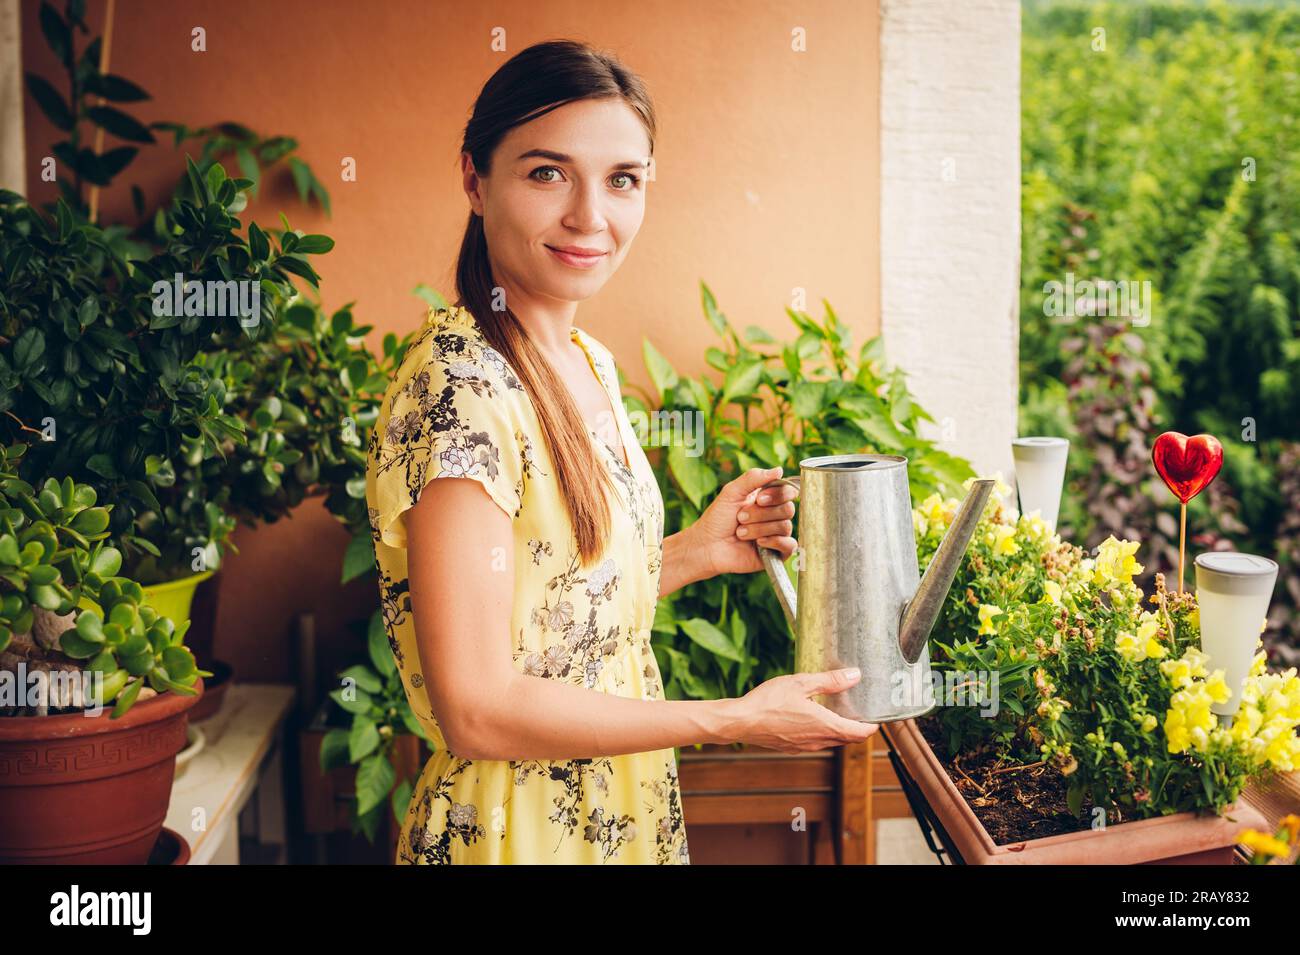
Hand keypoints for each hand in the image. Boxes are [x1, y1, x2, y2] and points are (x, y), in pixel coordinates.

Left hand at [688, 466, 797, 577]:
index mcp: (767, 499)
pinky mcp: (776, 553)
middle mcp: (774, 516)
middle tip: (740, 517)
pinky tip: (757, 543)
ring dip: (759, 528)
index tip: (758, 499)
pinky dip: (773, 541)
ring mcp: (776, 534)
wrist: (707, 546)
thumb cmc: (717, 518)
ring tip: (740, 532)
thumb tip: (779, 470)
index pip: (788, 492)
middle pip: (788, 509)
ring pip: (785, 526)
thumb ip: (754, 478)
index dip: (777, 495)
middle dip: (761, 513)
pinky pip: (790, 545)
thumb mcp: (732, 492)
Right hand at [727, 669, 878, 752]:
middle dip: (857, 729)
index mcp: (824, 726)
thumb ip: (830, 681)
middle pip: (847, 739)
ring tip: (840, 715)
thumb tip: (855, 676)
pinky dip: (824, 734)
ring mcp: (805, 747)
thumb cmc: (769, 701)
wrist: (741, 722)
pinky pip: (816, 743)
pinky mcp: (793, 748)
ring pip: (832, 742)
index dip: (872, 727)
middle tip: (862, 713)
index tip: (878, 719)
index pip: (859, 734)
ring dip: (840, 731)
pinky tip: (814, 720)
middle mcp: (818, 741)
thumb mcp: (801, 684)